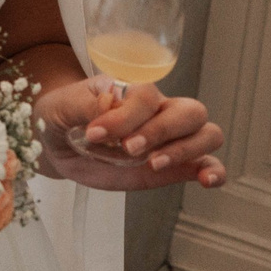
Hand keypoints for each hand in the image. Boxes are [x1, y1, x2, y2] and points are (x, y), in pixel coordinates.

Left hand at [36, 77, 226, 189]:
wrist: (56, 142)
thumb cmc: (60, 115)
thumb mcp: (61, 106)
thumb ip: (84, 106)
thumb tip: (108, 108)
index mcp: (132, 90)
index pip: (147, 96)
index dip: (124, 116)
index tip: (93, 133)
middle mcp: (158, 111)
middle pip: (189, 111)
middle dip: (162, 131)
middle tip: (128, 149)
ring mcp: (170, 139)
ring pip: (207, 134)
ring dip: (186, 150)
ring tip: (154, 164)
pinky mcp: (173, 167)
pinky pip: (208, 165)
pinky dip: (214, 171)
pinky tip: (206, 180)